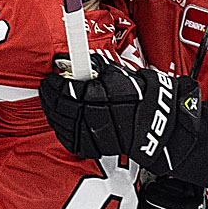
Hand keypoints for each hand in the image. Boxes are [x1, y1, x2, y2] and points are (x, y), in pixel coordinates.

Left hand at [38, 57, 201, 175]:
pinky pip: (69, 138)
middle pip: (61, 106)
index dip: (55, 82)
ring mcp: (93, 134)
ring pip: (62, 123)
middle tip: (47, 86)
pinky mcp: (93, 148)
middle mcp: (96, 116)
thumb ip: (99, 68)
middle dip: (50, 95)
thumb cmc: (145, 99)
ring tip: (51, 100)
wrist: (159, 126)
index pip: (68, 89)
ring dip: (52, 110)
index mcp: (102, 96)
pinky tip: (60, 119)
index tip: (52, 76)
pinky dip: (61, 128)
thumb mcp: (124, 74)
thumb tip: (80, 60)